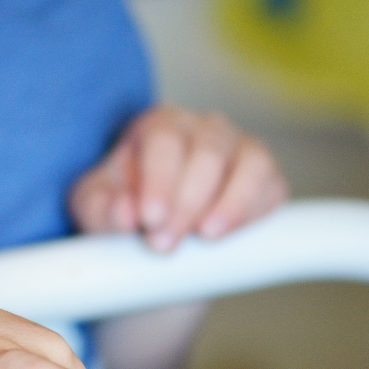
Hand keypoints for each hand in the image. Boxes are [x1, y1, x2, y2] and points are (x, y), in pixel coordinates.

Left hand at [69, 106, 288, 251]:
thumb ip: (101, 209)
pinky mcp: (266, 177)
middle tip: (164, 243)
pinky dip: (254, 211)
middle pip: (207, 153)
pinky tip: (228, 234)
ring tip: (205, 236)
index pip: (164, 141)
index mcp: (159, 125)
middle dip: (187, 202)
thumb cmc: (124, 208)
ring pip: (250, 163)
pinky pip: (272, 187)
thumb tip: (125, 214)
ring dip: (230, 204)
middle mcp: (204, 128)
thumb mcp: (96, 208)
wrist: (156, 232)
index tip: (149, 219)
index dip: (159, 180)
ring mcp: (240, 148)